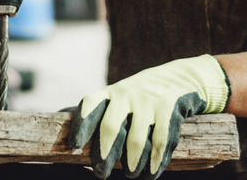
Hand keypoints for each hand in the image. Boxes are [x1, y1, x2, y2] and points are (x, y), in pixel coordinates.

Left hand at [68, 55, 230, 178]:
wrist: (179, 77)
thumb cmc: (139, 96)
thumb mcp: (120, 97)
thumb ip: (101, 112)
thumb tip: (67, 131)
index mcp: (111, 93)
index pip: (90, 105)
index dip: (81, 124)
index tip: (74, 145)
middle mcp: (126, 95)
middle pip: (110, 127)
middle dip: (104, 154)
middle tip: (100, 173)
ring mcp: (148, 102)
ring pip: (136, 139)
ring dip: (131, 162)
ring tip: (129, 174)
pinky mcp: (169, 109)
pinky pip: (160, 141)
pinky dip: (155, 161)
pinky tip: (150, 174)